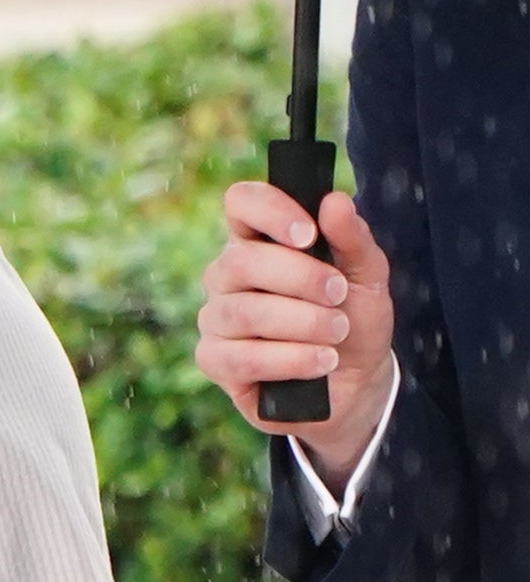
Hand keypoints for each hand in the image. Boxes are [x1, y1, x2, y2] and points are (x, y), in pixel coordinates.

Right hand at [197, 175, 394, 483]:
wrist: (355, 381)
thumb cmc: (353, 319)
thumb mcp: (367, 276)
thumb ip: (353, 239)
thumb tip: (334, 201)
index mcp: (259, 241)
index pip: (242, 203)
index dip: (270, 211)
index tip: (309, 235)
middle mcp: (227, 276)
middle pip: (241, 261)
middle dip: (301, 278)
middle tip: (339, 295)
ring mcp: (216, 318)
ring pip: (243, 312)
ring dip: (303, 323)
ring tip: (337, 333)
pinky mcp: (213, 361)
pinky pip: (241, 357)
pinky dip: (290, 360)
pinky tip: (321, 362)